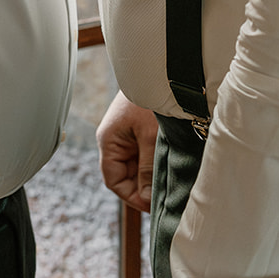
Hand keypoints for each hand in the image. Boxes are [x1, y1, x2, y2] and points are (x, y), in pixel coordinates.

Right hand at [97, 91, 159, 211]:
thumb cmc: (151, 100)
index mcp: (109, 140)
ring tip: (169, 181)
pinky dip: (155, 163)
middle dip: (143, 186)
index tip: (151, 205)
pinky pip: (144, 154)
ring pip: (136, 165)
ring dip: (151, 174)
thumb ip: (147, 169)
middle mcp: (115, 139)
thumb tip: (146, 198)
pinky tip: (169, 166)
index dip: (131, 196)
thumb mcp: (150, 137)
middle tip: (164, 196)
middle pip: (125, 174)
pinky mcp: (140, 130)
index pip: (114, 180)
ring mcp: (127, 135)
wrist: (162, 71)